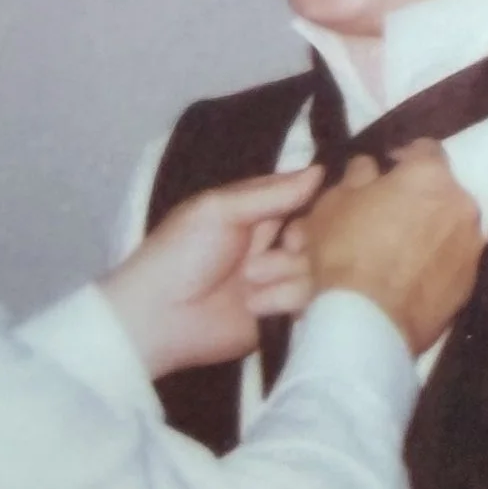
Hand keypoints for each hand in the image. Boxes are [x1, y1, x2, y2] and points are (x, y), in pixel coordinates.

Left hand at [98, 165, 321, 377]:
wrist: (161, 317)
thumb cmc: (182, 253)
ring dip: (283, 271)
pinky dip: (281, 298)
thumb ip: (271, 193)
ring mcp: (274, 279)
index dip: (309, 195)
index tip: (326, 196)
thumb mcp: (220, 210)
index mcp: (249, 211)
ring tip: (248, 280)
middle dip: (302, 237)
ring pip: (312, 266)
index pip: (294, 193)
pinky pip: (306, 299)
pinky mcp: (279, 314)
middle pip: (311, 231)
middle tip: (285, 242)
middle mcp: (266, 243)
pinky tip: (255, 304)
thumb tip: (319, 171)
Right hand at [293, 142, 480, 355]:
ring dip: (429, 231)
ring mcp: (471, 245)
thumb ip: (358, 175)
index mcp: (430, 175)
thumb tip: (370, 166)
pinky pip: (452, 261)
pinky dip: (435, 263)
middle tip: (391, 214)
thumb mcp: (334, 202)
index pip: (425, 149)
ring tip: (401, 250)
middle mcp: (461, 204)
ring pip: (449, 227)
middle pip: (441, 191)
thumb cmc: (346, 250)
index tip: (388, 171)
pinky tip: (411, 277)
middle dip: (418, 198)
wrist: (368, 319)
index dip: (403, 157)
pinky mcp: (471, 283)